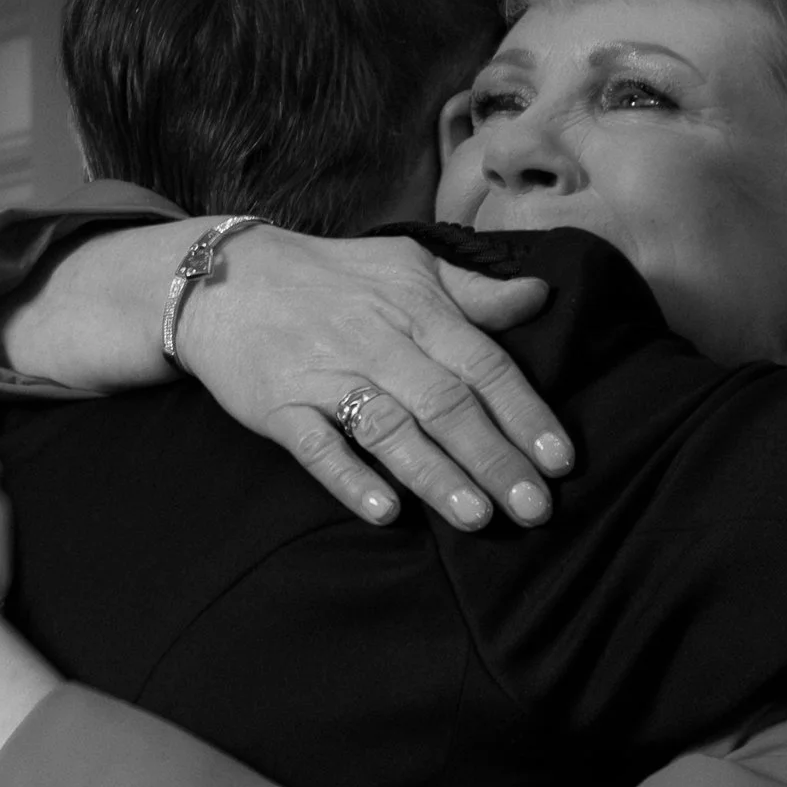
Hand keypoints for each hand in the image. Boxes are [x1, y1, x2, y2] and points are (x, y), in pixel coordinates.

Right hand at [174, 226, 573, 531]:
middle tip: (535, 510)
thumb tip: (541, 296)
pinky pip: (317, 446)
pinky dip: (350, 477)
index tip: (561, 461)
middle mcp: (377, 342)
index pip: (485, 365)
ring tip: (477, 519)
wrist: (224, 278)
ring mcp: (326, 376)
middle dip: (495, 459)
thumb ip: (475, 292)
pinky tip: (384, 512)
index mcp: (417, 310)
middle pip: (447, 404)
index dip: (525, 413)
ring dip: (435, 475)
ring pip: (390, 428)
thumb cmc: (331, 277)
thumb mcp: (408, 267)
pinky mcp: (279, 406)